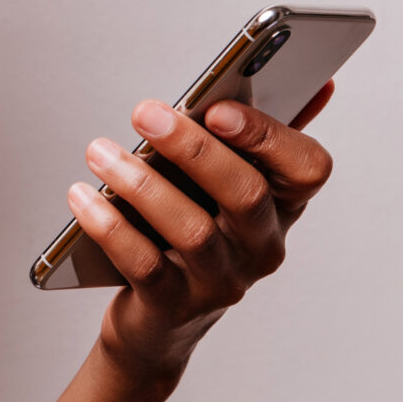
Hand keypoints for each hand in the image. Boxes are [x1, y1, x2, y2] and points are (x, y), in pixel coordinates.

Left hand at [65, 84, 336, 381]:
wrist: (159, 318)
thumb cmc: (194, 230)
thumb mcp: (228, 183)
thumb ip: (258, 134)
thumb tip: (319, 83)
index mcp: (283, 205)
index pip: (307, 168)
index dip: (268, 136)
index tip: (218, 108)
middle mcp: (261, 246)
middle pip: (245, 194)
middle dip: (193, 149)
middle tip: (145, 114)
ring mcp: (222, 282)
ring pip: (192, 230)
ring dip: (142, 184)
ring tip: (99, 153)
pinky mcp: (175, 307)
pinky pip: (144, 264)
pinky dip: (111, 227)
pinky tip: (83, 198)